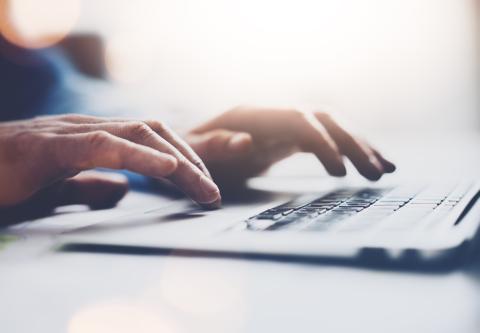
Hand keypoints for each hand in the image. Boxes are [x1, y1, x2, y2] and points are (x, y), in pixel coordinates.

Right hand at [0, 114, 220, 210]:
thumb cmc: (7, 176)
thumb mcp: (59, 186)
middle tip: (213, 193)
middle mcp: (90, 129)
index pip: (152, 139)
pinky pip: (104, 145)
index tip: (204, 187)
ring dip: (178, 161)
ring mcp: (72, 132)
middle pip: (156, 133)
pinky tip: (166, 168)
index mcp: (95, 138)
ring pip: (140, 133)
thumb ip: (90, 185)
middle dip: (192, 161)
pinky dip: (140, 155)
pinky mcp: (51, 145)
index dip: (183, 158)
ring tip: (203, 187)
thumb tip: (123, 191)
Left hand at [186, 106, 394, 186]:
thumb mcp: (194, 154)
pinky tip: (369, 162)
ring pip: (331, 124)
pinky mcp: (290, 135)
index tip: (341, 172)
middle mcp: (272, 112)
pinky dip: (349, 148)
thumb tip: (246, 140)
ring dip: (359, 144)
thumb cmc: (191, 154)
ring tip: (385, 169)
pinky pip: (326, 136)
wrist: (192, 149)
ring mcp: (283, 121)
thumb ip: (214, 146)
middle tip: (375, 173)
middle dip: (351, 143)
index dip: (322, 143)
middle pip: (322, 118)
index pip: (297, 120)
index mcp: (250, 114)